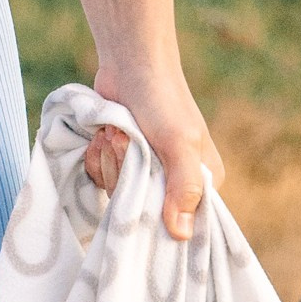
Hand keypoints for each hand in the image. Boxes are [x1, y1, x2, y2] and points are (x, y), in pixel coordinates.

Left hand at [85, 61, 222, 241]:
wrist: (130, 65)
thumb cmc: (163, 101)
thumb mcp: (180, 143)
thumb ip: (184, 187)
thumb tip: (182, 235)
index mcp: (202, 184)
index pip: (182, 225)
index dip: (158, 215)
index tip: (143, 186)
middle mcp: (175, 184)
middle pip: (141, 212)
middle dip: (126, 176)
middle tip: (127, 142)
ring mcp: (145, 175)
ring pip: (117, 195)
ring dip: (110, 161)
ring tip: (117, 132)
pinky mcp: (120, 164)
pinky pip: (101, 180)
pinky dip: (98, 157)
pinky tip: (105, 134)